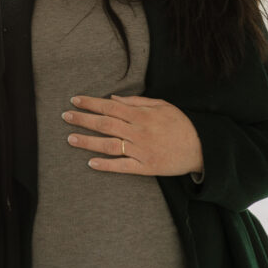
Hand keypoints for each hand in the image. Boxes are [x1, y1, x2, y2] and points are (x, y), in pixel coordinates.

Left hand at [63, 95, 203, 176]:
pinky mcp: (146, 167)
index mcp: (141, 115)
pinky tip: (91, 163)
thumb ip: (136, 102)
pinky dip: (106, 165)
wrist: (202, 148)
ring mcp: (141, 151)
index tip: (74, 100)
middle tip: (65, 116)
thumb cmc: (181, 124)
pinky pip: (123, 167)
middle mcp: (138, 132)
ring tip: (70, 138)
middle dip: (83, 119)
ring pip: (110, 145)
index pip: (110, 107)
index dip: (90, 103)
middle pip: (105, 124)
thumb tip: (112, 100)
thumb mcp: (162, 106)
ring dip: (88, 142)